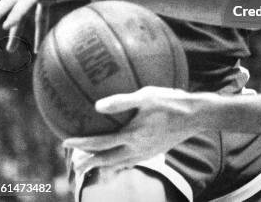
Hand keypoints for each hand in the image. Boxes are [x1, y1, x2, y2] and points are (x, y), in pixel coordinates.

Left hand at [63, 87, 206, 171]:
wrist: (195, 116)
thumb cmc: (171, 101)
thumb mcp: (146, 96)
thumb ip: (122, 101)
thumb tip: (97, 106)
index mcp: (132, 136)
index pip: (101, 144)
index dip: (82, 144)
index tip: (65, 142)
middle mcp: (137, 149)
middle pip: (107, 161)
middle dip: (90, 163)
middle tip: (75, 165)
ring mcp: (146, 153)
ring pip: (119, 164)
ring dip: (103, 164)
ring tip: (94, 163)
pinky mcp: (154, 152)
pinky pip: (131, 161)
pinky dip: (119, 162)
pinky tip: (120, 156)